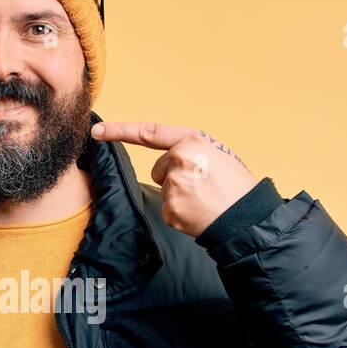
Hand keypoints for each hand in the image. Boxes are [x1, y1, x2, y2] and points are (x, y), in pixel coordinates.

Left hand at [90, 122, 257, 236]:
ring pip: (165, 190)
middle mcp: (179, 159)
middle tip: (202, 186)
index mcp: (192, 141)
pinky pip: (169, 210)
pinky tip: (200, 213)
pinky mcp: (172, 208)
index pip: (148, 133)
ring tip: (205, 200)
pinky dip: (182, 214)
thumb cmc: (237, 187)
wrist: (248, 217)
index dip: (119, 131)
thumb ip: (192, 151)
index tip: (98, 131)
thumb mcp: (219, 155)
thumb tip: (172, 159)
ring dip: (181, 197)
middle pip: (159, 169)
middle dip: (174, 177)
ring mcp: (174, 185)